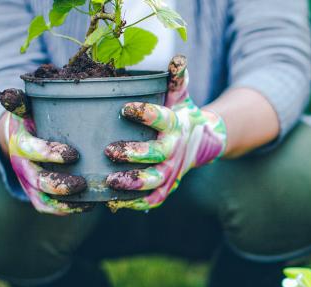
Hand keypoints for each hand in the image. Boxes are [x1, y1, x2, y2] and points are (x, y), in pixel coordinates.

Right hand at [0, 89, 88, 214]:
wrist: (19, 137)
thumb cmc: (32, 119)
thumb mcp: (26, 108)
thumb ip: (22, 102)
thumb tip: (9, 95)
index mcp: (20, 142)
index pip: (31, 150)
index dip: (50, 154)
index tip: (74, 154)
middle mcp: (22, 166)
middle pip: (37, 180)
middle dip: (59, 185)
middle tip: (82, 183)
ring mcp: (29, 183)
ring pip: (43, 199)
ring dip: (64, 202)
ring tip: (87, 196)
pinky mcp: (36, 194)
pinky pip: (48, 208)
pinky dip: (67, 210)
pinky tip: (89, 205)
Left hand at [104, 55, 226, 211]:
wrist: (201, 141)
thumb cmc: (180, 113)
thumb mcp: (179, 95)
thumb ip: (175, 78)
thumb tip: (178, 58)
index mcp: (175, 125)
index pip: (162, 118)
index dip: (146, 114)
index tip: (125, 108)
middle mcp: (174, 150)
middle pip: (157, 155)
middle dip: (134, 154)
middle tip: (110, 151)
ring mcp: (170, 171)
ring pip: (154, 181)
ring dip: (133, 183)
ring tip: (110, 181)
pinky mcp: (165, 187)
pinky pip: (152, 199)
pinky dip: (135, 203)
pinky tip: (114, 202)